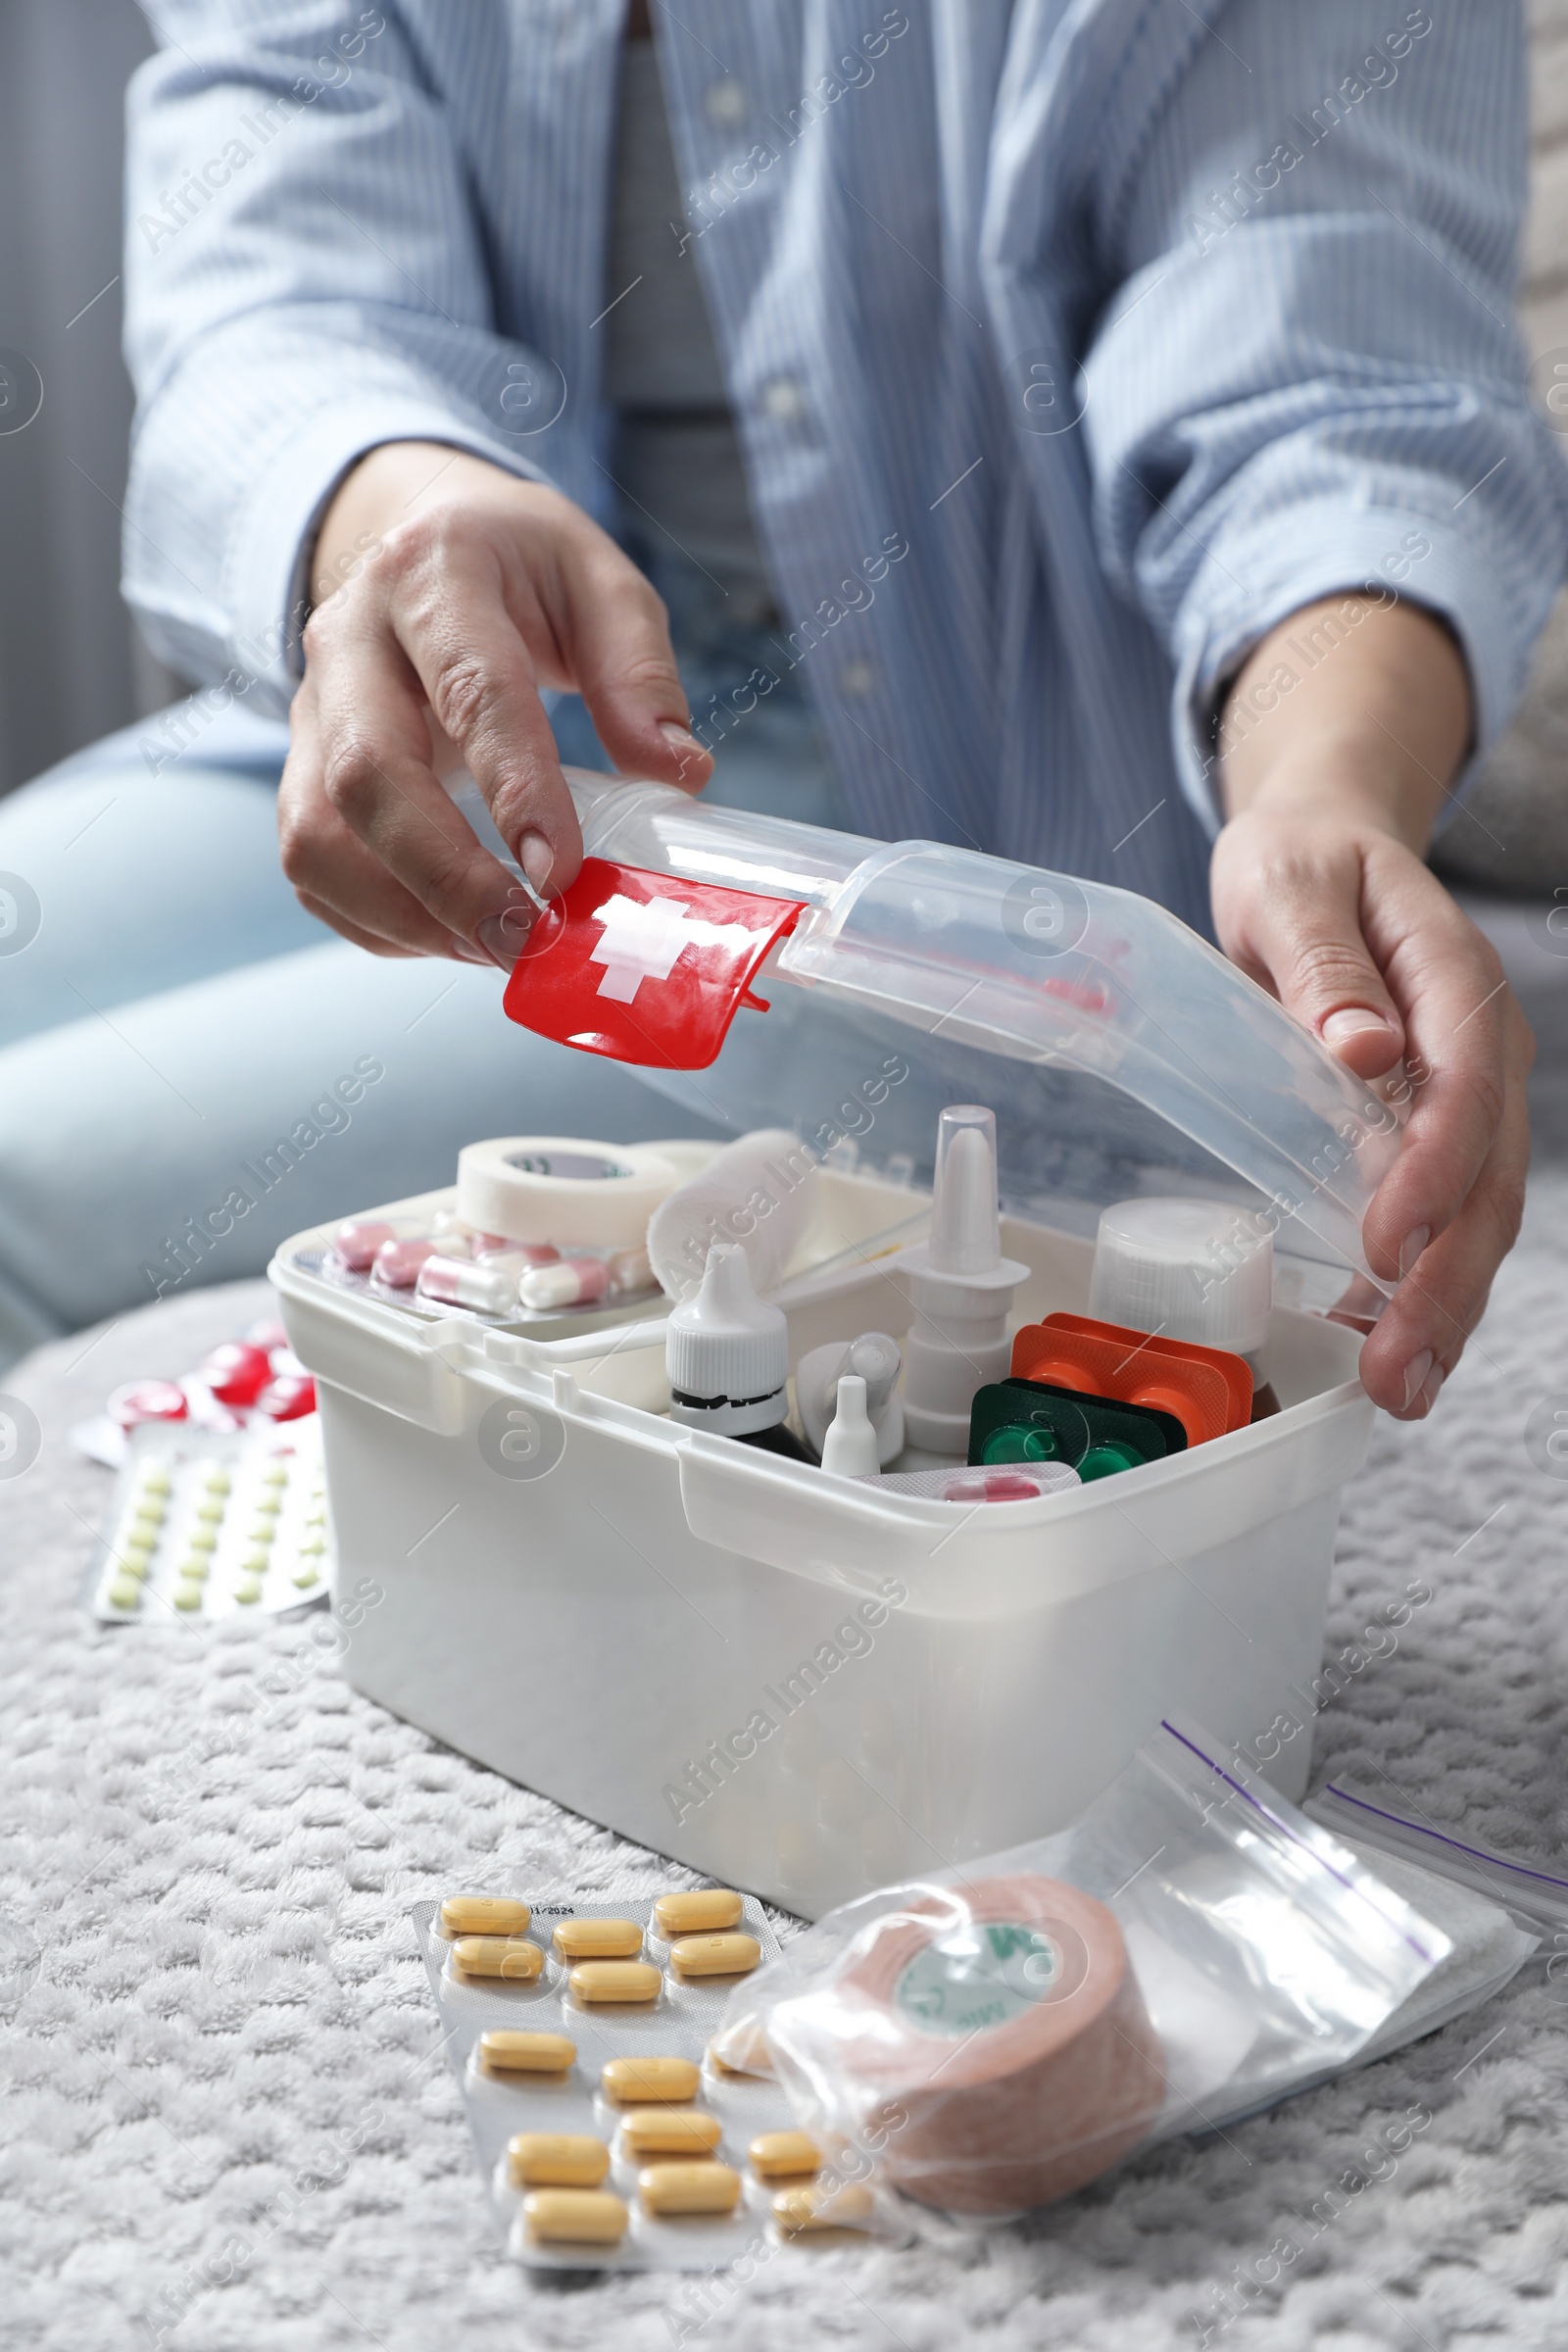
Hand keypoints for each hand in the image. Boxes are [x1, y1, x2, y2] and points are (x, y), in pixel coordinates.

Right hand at [277, 441, 711, 966]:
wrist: (415, 533)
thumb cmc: (515, 565)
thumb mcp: (597, 579)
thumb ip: (639, 671)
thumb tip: (677, 771)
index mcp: (431, 572)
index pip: (470, 691)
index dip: (515, 789)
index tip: (559, 871)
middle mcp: (347, 639)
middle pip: (367, 774)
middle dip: (446, 876)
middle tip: (524, 938)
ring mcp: (309, 710)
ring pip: (319, 834)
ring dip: (406, 912)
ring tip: (495, 947)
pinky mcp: (300, 770)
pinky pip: (312, 868)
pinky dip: (379, 921)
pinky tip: (451, 935)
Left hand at [1215, 594, 1531, 1419]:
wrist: (1324, 845)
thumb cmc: (1298, 864)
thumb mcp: (1286, 885)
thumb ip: (1321, 963)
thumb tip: (1361, 1045)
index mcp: (1451, 979)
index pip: (1465, 1086)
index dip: (1432, 1170)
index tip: (1381, 1243)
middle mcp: (1483, 1043)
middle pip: (1489, 1174)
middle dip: (1446, 1278)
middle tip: (1395, 1368)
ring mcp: (1473, 1091)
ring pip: (1483, 1211)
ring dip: (1448, 1306)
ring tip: (1405, 1391)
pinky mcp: (1442, 1127)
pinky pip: (1453, 1214)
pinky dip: (1434, 1287)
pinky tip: (1404, 1356)